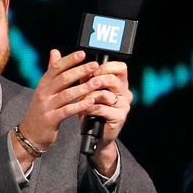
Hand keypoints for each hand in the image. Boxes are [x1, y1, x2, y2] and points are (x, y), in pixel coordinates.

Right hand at [16, 49, 99, 154]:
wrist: (30, 133)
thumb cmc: (42, 109)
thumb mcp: (44, 89)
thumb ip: (51, 71)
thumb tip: (55, 51)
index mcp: (43, 84)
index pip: (56, 67)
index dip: (70, 60)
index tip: (83, 54)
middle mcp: (43, 93)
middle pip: (63, 78)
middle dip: (80, 71)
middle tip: (95, 66)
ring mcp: (46, 106)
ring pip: (67, 94)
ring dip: (83, 88)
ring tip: (96, 83)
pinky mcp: (51, 119)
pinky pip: (67, 111)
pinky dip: (79, 105)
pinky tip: (90, 101)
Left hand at [80, 59, 132, 176]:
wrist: (95, 135)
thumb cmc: (91, 110)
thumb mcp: (86, 90)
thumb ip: (82, 75)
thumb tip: (67, 58)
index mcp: (120, 83)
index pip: (120, 68)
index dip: (106, 66)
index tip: (93, 69)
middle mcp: (125, 93)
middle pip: (113, 79)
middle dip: (96, 80)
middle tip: (85, 83)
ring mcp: (124, 106)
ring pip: (105, 94)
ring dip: (89, 96)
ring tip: (80, 99)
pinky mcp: (119, 118)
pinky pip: (102, 109)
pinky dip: (90, 109)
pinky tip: (82, 110)